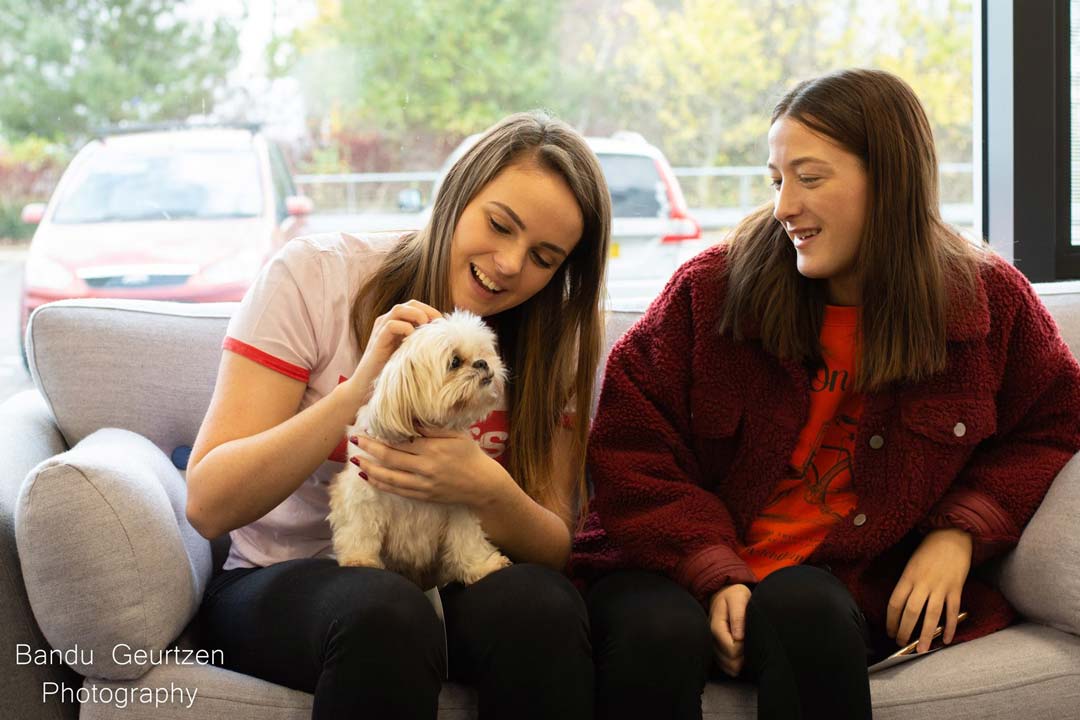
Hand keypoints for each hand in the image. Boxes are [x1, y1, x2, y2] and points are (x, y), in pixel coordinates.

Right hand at [344, 300, 442, 404]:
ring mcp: (381, 329)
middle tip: (439, 322)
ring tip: (426, 326)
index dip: (430, 310)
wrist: (367, 384)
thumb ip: (421, 341)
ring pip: (399, 309)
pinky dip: (405, 327)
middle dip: (427, 310)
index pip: (415, 306)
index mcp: (396, 322)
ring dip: (417, 315)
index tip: (443, 323)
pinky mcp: (377, 339)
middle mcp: (387, 321)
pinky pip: (391, 325)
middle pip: (410, 304)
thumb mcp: (410, 352)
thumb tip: (444, 337)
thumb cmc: (392, 369)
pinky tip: (412, 338)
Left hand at [351, 428, 509, 507]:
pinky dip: (381, 485)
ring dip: (370, 469)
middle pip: (389, 458)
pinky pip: (397, 491)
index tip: (366, 428)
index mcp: (433, 449)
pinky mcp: (423, 496)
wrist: (483, 485)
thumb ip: (432, 429)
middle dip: (369, 449)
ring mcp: (423, 485)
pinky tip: (370, 478)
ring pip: (389, 478)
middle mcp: (425, 467)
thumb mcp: (455, 435)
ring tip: (355, 462)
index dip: (380, 436)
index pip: (399, 441)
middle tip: (353, 441)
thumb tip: (409, 420)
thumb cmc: (471, 455)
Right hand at [709, 583, 750, 676]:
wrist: (722, 593)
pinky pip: (724, 665)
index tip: (751, 637)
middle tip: (752, 645)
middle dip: (743, 657)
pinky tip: (742, 657)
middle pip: (729, 660)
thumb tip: (739, 637)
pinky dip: (734, 665)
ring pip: (726, 666)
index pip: (731, 648)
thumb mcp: (738, 598)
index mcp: (716, 626)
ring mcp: (712, 644)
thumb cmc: (733, 595)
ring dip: (739, 663)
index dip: (745, 647)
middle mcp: (711, 638)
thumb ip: (738, 616)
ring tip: (748, 651)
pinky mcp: (714, 648)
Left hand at [886, 528, 972, 652]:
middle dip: (904, 631)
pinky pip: (952, 611)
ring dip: (925, 634)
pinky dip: (950, 626)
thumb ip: (907, 584)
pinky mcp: (956, 588)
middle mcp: (922, 584)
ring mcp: (940, 587)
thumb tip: (902, 606)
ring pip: (931, 615)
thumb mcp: (910, 564)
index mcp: (908, 577)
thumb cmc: (928, 549)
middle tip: (902, 644)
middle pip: (911, 612)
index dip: (891, 620)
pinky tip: (947, 639)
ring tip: (921, 649)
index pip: (895, 603)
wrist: (952, 535)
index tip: (889, 631)